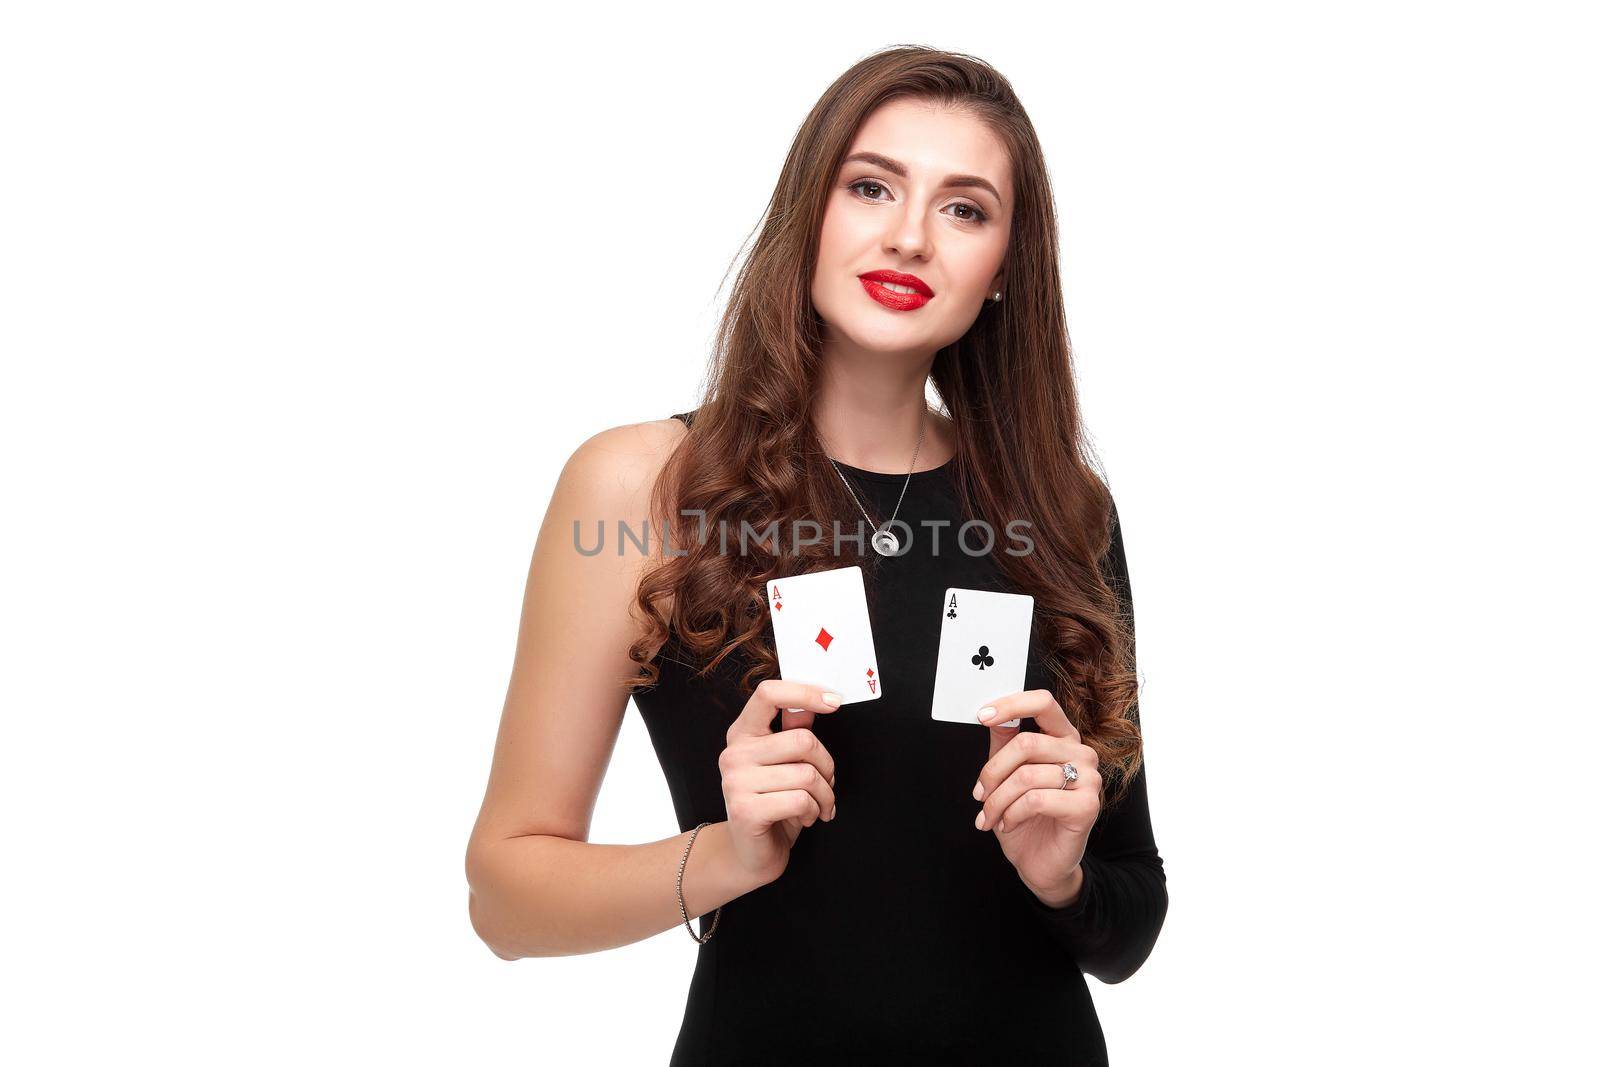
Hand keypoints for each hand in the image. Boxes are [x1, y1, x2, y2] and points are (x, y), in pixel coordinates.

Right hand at [718, 679, 840, 884]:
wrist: (749, 855)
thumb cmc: (773, 806)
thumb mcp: (785, 765)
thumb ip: (793, 731)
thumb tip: (812, 703)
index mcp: (743, 733)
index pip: (769, 694)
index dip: (805, 692)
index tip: (834, 701)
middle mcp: (735, 753)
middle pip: (802, 740)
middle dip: (827, 767)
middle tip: (827, 784)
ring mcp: (736, 782)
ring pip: (807, 774)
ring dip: (825, 795)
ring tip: (818, 806)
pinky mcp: (746, 810)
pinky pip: (800, 800)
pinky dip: (814, 812)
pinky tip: (806, 818)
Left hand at [971, 689, 1101, 904]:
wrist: (1040, 863)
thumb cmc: (1025, 818)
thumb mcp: (1006, 777)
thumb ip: (1003, 744)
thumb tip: (990, 715)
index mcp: (1063, 739)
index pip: (1043, 702)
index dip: (1011, 704)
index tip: (981, 715)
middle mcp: (1080, 754)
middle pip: (1026, 743)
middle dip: (992, 771)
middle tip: (979, 794)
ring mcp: (1088, 779)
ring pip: (1026, 775)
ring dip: (998, 800)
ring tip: (990, 816)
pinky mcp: (1087, 805)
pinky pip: (1036, 799)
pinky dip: (1012, 813)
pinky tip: (1008, 824)